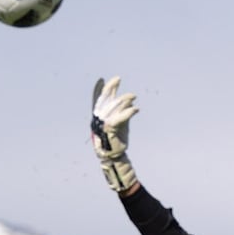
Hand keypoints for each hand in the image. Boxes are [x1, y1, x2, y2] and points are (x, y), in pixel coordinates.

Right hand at [90, 76, 139, 191]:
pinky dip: (128, 112)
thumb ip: (121, 111)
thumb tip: (129, 101)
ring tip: (134, 96)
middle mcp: (98, 119)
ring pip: (113, 106)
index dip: (99, 90)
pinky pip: (119, 117)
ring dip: (124, 99)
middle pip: (103, 99)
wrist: (113, 156)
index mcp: (98, 117)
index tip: (102, 79)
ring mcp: (103, 123)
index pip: (97, 100)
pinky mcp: (111, 129)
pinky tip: (136, 109)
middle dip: (110, 87)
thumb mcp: (119, 123)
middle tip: (118, 78)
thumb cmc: (116, 139)